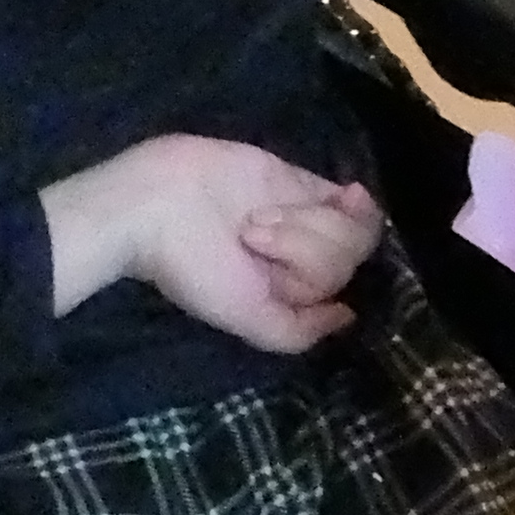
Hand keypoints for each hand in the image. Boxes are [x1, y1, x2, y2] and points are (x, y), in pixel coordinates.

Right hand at [42, 136, 381, 353]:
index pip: (334, 295)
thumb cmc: (195, 267)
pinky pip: (350, 203)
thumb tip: (346, 316)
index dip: (321, 282)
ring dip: (303, 224)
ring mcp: (303, 222)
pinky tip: (346, 197)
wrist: (159, 202)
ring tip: (254, 218)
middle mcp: (299, 263)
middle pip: (345, 261)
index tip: (285, 270)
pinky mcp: (299, 183)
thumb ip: (298, 330)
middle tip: (249, 235)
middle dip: (302, 248)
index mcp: (284, 298)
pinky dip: (355, 205)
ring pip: (349, 230)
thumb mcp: (243, 317)